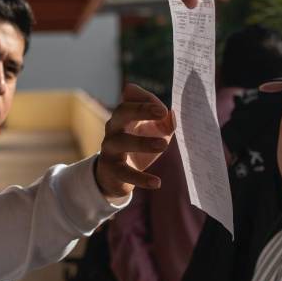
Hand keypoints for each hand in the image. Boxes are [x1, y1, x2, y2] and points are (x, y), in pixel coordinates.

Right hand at [95, 85, 174, 199]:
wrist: (115, 177)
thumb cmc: (138, 147)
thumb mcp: (156, 133)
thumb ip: (166, 123)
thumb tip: (171, 115)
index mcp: (124, 116)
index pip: (131, 98)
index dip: (147, 100)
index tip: (164, 109)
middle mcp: (114, 128)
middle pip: (121, 111)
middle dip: (141, 109)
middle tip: (162, 112)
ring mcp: (110, 148)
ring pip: (122, 142)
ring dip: (143, 142)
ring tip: (164, 144)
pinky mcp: (112, 170)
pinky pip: (125, 173)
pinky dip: (141, 179)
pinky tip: (157, 183)